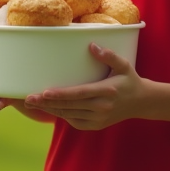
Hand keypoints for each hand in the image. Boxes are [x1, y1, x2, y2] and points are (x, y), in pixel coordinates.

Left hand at [24, 44, 145, 130]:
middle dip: (47, 102)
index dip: (60, 94)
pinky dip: (61, 115)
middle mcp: (101, 107)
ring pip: (68, 115)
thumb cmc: (129, 80)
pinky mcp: (95, 125)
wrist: (141, 103)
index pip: (78, 94)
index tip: (44, 92)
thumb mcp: (123, 65)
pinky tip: (49, 108)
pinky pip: (74, 121)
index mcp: (106, 91)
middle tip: (28, 98)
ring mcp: (98, 119)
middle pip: (69, 106)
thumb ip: (109, 55)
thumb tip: (91, 45)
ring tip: (32, 104)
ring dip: (50, 109)